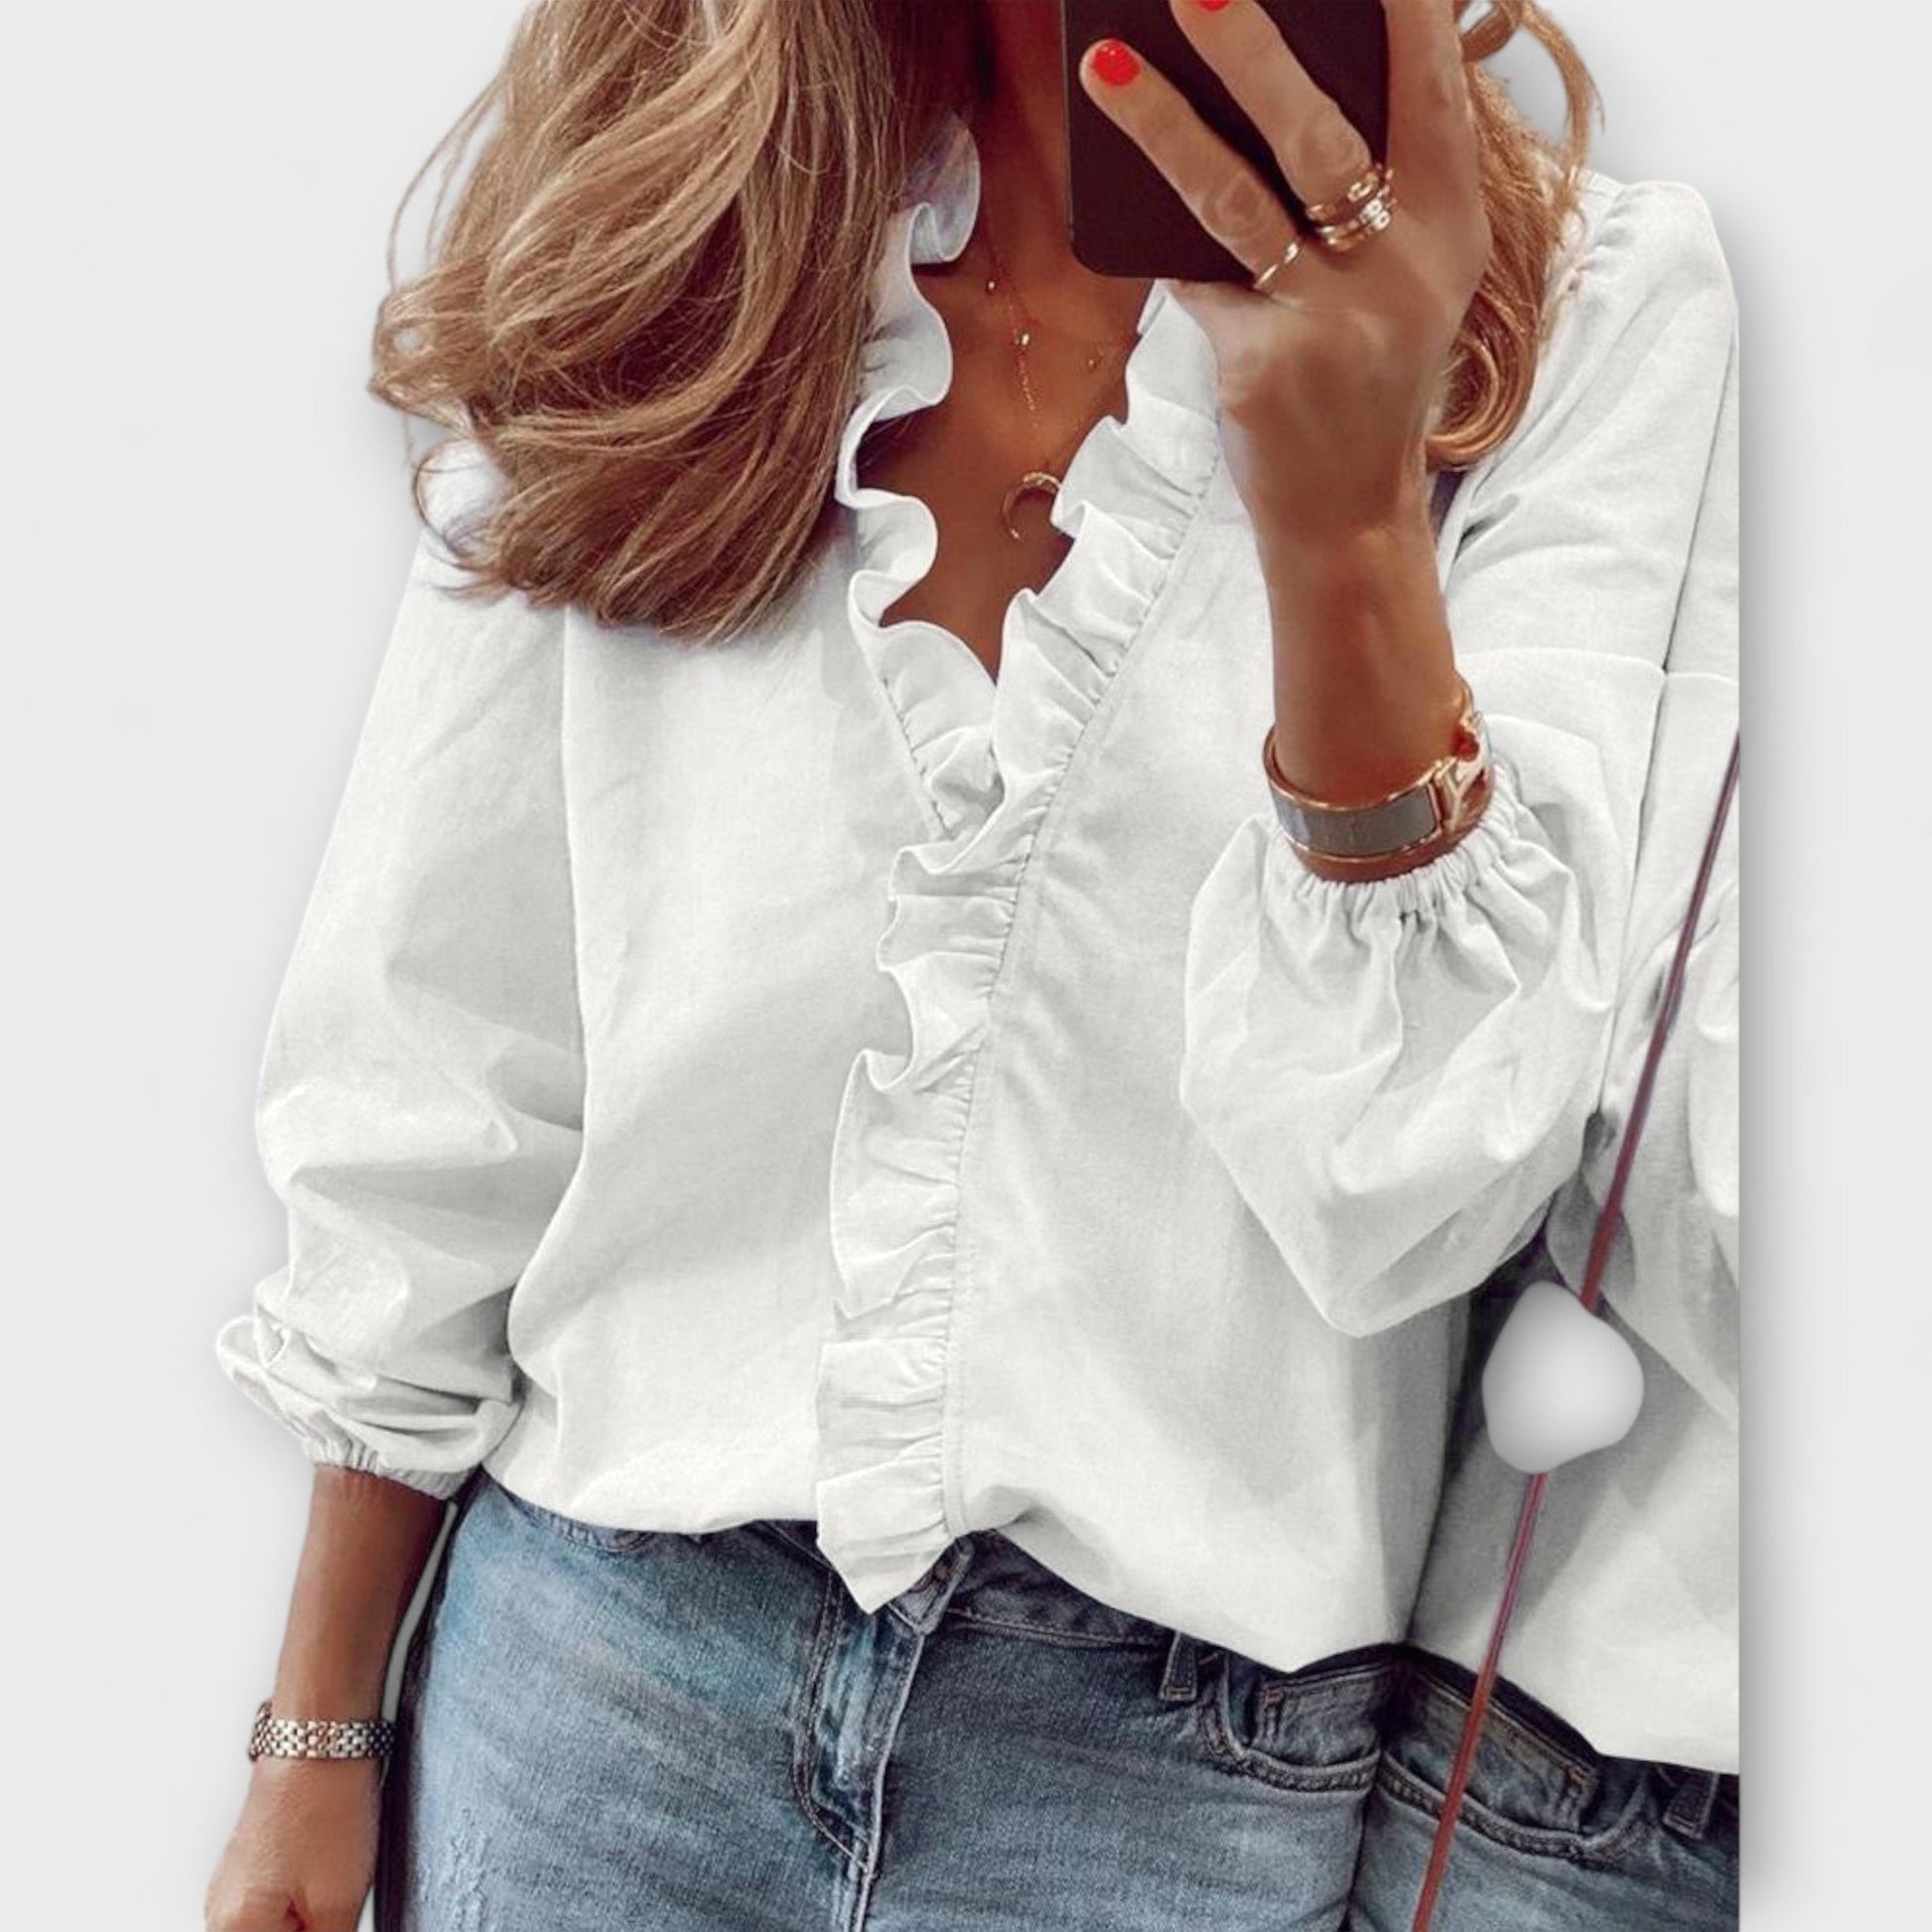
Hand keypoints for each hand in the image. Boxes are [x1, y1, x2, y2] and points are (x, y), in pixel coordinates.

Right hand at [204, 1756, 382, 1931]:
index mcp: (233, 1930)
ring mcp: (229, 1888)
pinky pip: (270, 1909)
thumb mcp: (339, 1902)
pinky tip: (325, 1881)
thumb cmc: (327, 1804)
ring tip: (330, 1889)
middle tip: (330, 1908)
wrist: (321, 1738)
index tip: (328, 1924)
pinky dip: (297, 1909)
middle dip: (305, 1930)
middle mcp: (218, 1914)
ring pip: (271, 1928)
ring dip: (302, 1924)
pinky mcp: (248, 1867)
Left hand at [1077, 0, 1489, 545]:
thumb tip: (1274, 81)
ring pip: (1237, 198)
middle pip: (1323, 134)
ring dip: (1165, 124)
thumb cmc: (1365, 376)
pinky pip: (1192, 279)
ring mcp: (1333, 320)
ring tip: (1105, 62)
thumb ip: (1377, 189)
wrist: (1349, 513)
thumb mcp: (1405, 278)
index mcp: (1452, 227)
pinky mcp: (1266, 365)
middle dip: (1257, 49)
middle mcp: (1405, 267)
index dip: (1402, 11)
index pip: (1431, 89)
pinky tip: (1109, 191)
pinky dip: (1154, 240)